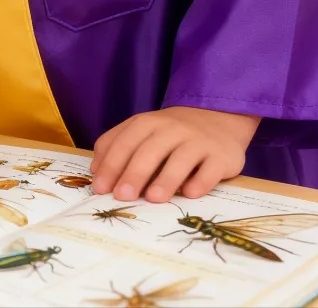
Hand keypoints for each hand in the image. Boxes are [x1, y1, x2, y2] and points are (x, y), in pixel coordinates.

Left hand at [90, 106, 259, 202]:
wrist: (216, 118)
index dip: (111, 164)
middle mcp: (172, 129)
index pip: (125, 142)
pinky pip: (210, 169)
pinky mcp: (221, 156)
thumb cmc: (170, 133)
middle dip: (134, 173)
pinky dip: (200, 181)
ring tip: (153, 198)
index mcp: (147, 123)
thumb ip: (117, 146)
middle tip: (121, 196)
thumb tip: (96, 172)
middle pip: (150, 150)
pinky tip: (190, 194)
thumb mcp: (141, 131)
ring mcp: (198, 141)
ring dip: (166, 178)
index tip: (100, 188)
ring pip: (180, 159)